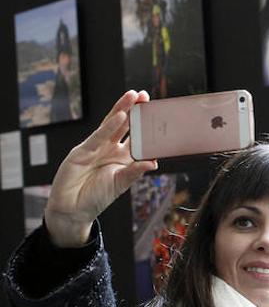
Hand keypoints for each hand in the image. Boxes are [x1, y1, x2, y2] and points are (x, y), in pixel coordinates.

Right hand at [44, 90, 157, 246]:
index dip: (145, 125)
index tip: (158, 112)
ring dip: (122, 110)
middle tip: (144, 95)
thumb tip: (154, 163)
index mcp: (123, 157)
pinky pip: (98, 137)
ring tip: (133, 97)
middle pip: (124, 125)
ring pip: (111, 125)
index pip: (136, 136)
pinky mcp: (82, 151)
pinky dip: (109, 127)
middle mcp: (110, 149)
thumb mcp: (120, 184)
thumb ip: (135, 172)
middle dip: (134, 110)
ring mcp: (96, 148)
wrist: (72, 210)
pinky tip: (119, 116)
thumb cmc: (97, 197)